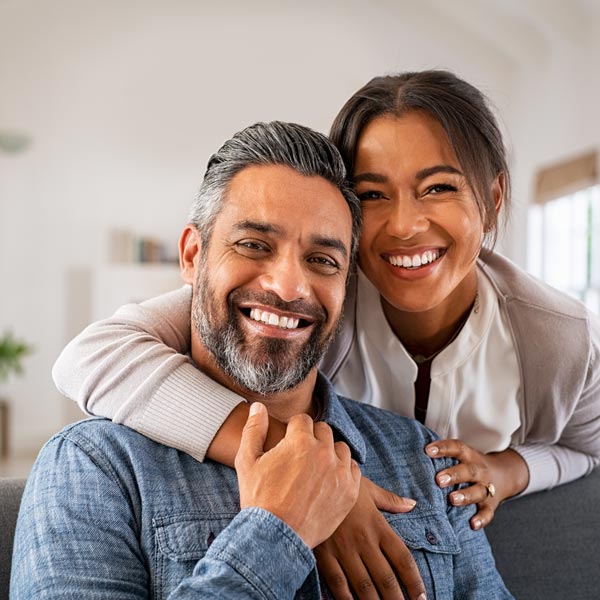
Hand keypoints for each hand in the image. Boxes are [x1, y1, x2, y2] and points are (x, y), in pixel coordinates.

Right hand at [235, 402, 360, 547]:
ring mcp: (339, 472)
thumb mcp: (247, 461)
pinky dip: (343, 470)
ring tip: (315, 467)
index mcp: (300, 440)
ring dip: (330, 452)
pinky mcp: (350, 491)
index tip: (288, 441)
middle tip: (300, 456)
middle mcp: (323, 452)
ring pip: (340, 448)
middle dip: (312, 438)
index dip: (293, 429)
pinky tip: (330, 479)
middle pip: (323, 431)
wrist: (274, 537)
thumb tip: (258, 407)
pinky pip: (354, 469)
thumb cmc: (258, 499)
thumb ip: (253, 429)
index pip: (302, 420)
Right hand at [314, 478, 426, 599]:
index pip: (403, 559)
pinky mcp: (324, 554)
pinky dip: (346, 599)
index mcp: (378, 526)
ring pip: (364, 587)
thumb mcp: (368, 489)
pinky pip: (337, 584)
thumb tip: (411, 504)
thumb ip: (391, 500)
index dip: (414, 581)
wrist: (311, 481)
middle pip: (386, 578)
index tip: (422, 596)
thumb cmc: (342, 485)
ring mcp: (343, 550)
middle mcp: (364, 541)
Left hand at [425, 439, 529, 528]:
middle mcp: (479, 471)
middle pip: (469, 471)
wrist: (504, 475)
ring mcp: (487, 488)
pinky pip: (488, 512)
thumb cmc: (470, 465)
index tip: (428, 450)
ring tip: (452, 499)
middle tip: (438, 480)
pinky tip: (473, 524)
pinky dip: (481, 519)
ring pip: (478, 491)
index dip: (443, 448)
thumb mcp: (461, 456)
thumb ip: (442, 456)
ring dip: (466, 495)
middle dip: (454, 475)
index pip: (457, 448)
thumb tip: (411, 454)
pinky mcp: (491, 505)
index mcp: (469, 456)